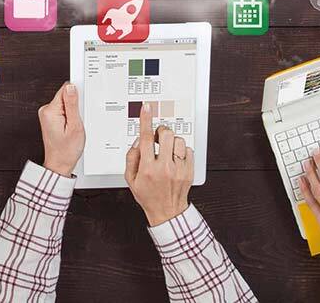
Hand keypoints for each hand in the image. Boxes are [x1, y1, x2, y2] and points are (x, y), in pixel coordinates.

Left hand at [39, 82, 84, 175]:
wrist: (59, 163)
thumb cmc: (66, 150)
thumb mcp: (74, 126)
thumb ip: (72, 105)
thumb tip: (71, 87)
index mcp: (50, 111)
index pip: (65, 89)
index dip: (76, 95)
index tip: (80, 104)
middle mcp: (45, 111)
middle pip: (65, 96)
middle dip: (75, 105)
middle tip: (77, 121)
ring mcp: (46, 115)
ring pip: (64, 103)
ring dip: (72, 112)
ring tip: (73, 126)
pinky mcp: (50, 118)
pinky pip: (62, 110)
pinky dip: (69, 116)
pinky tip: (69, 127)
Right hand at [124, 103, 192, 225]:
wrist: (168, 212)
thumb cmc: (148, 196)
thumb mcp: (130, 179)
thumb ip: (131, 158)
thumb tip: (138, 141)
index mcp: (147, 168)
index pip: (146, 138)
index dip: (146, 120)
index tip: (147, 108)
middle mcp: (164, 168)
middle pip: (165, 135)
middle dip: (161, 131)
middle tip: (158, 137)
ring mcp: (179, 169)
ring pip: (178, 141)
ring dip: (171, 142)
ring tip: (167, 151)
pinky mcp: (189, 171)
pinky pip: (188, 150)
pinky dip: (182, 151)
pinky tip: (176, 159)